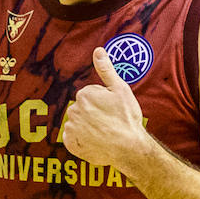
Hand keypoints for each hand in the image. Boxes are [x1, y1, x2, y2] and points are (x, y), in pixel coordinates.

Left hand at [61, 48, 150, 174]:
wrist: (128, 148)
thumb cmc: (127, 118)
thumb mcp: (120, 90)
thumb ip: (106, 70)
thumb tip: (98, 50)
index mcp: (84, 94)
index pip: (90, 95)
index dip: (104, 103)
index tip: (113, 110)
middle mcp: (73, 109)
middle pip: (83, 109)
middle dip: (94, 114)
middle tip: (110, 122)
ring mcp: (71, 127)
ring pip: (78, 123)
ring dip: (88, 127)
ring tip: (105, 134)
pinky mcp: (70, 143)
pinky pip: (74, 139)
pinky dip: (82, 141)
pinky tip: (96, 142)